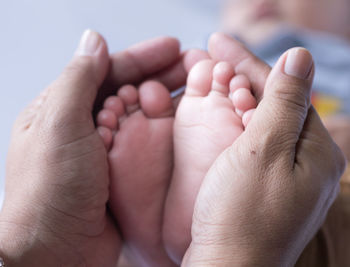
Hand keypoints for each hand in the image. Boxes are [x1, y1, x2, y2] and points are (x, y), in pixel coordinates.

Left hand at [0, 30, 189, 266]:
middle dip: (165, 74)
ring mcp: (110, 149)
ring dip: (172, 98)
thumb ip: (79, 79)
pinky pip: (152, 142)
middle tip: (197, 63)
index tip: (173, 47)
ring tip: (201, 86)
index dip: (143, 57)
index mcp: (67, 108)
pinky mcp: (126, 172)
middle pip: (133, 89)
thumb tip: (94, 40)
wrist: (56, 252)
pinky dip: (171, 127)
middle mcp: (89, 126)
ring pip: (146, 114)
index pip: (109, 71)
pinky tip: (190, 119)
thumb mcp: (59, 125)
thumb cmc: (49, 189)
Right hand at [183, 33, 345, 266]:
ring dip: (238, 99)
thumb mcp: (263, 150)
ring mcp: (287, 176)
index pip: (285, 90)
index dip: (250, 63)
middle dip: (243, 77)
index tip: (219, 41)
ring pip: (263, 123)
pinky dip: (234, 125)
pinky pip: (253, 145)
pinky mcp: (267, 187)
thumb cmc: (241, 215)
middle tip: (212, 55)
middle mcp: (308, 162)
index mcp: (317, 151)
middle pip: (275, 104)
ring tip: (213, 79)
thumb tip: (300, 57)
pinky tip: (221, 114)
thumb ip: (283, 102)